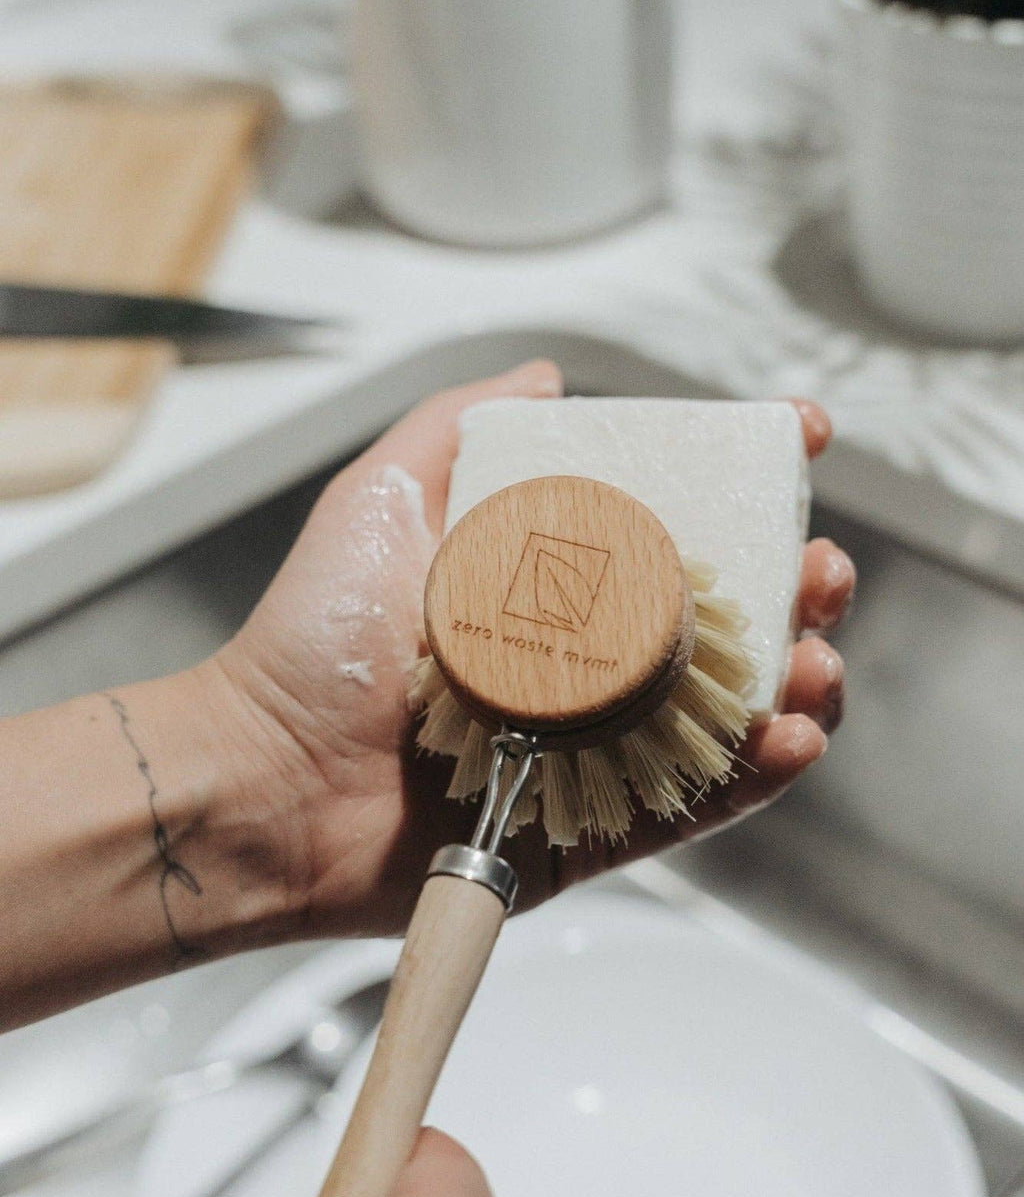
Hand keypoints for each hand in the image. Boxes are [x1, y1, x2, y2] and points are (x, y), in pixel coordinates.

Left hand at [206, 364, 853, 934]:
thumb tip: (547, 372)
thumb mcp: (382, 497)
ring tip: (815, 664)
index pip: (674, 526)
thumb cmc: (314, 637)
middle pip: (724, 620)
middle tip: (819, 571)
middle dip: (795, 589)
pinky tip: (790, 736)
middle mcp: (587, 659)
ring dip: (796, 683)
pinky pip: (695, 804)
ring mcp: (597, 744)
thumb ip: (461, 426)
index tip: (800, 442)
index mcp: (554, 581)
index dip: (746, 485)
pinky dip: (755, 776)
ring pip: (727, 712)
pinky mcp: (594, 824)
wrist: (268, 777)